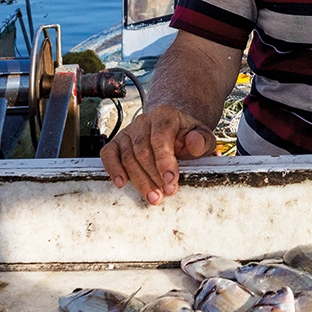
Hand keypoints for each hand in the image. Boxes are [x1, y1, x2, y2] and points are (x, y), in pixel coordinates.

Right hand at [99, 105, 214, 205]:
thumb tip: (194, 142)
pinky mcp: (117, 143)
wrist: (172, 129)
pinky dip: (113, 169)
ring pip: (129, 158)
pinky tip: (121, 183)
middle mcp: (144, 121)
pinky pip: (109, 155)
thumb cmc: (186, 135)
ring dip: (140, 181)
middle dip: (154, 176)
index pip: (161, 137)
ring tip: (153, 196)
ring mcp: (128, 132)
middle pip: (143, 151)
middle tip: (166, 192)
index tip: (171, 179)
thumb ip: (202, 139)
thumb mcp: (202, 136)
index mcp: (165, 115)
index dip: (164, 160)